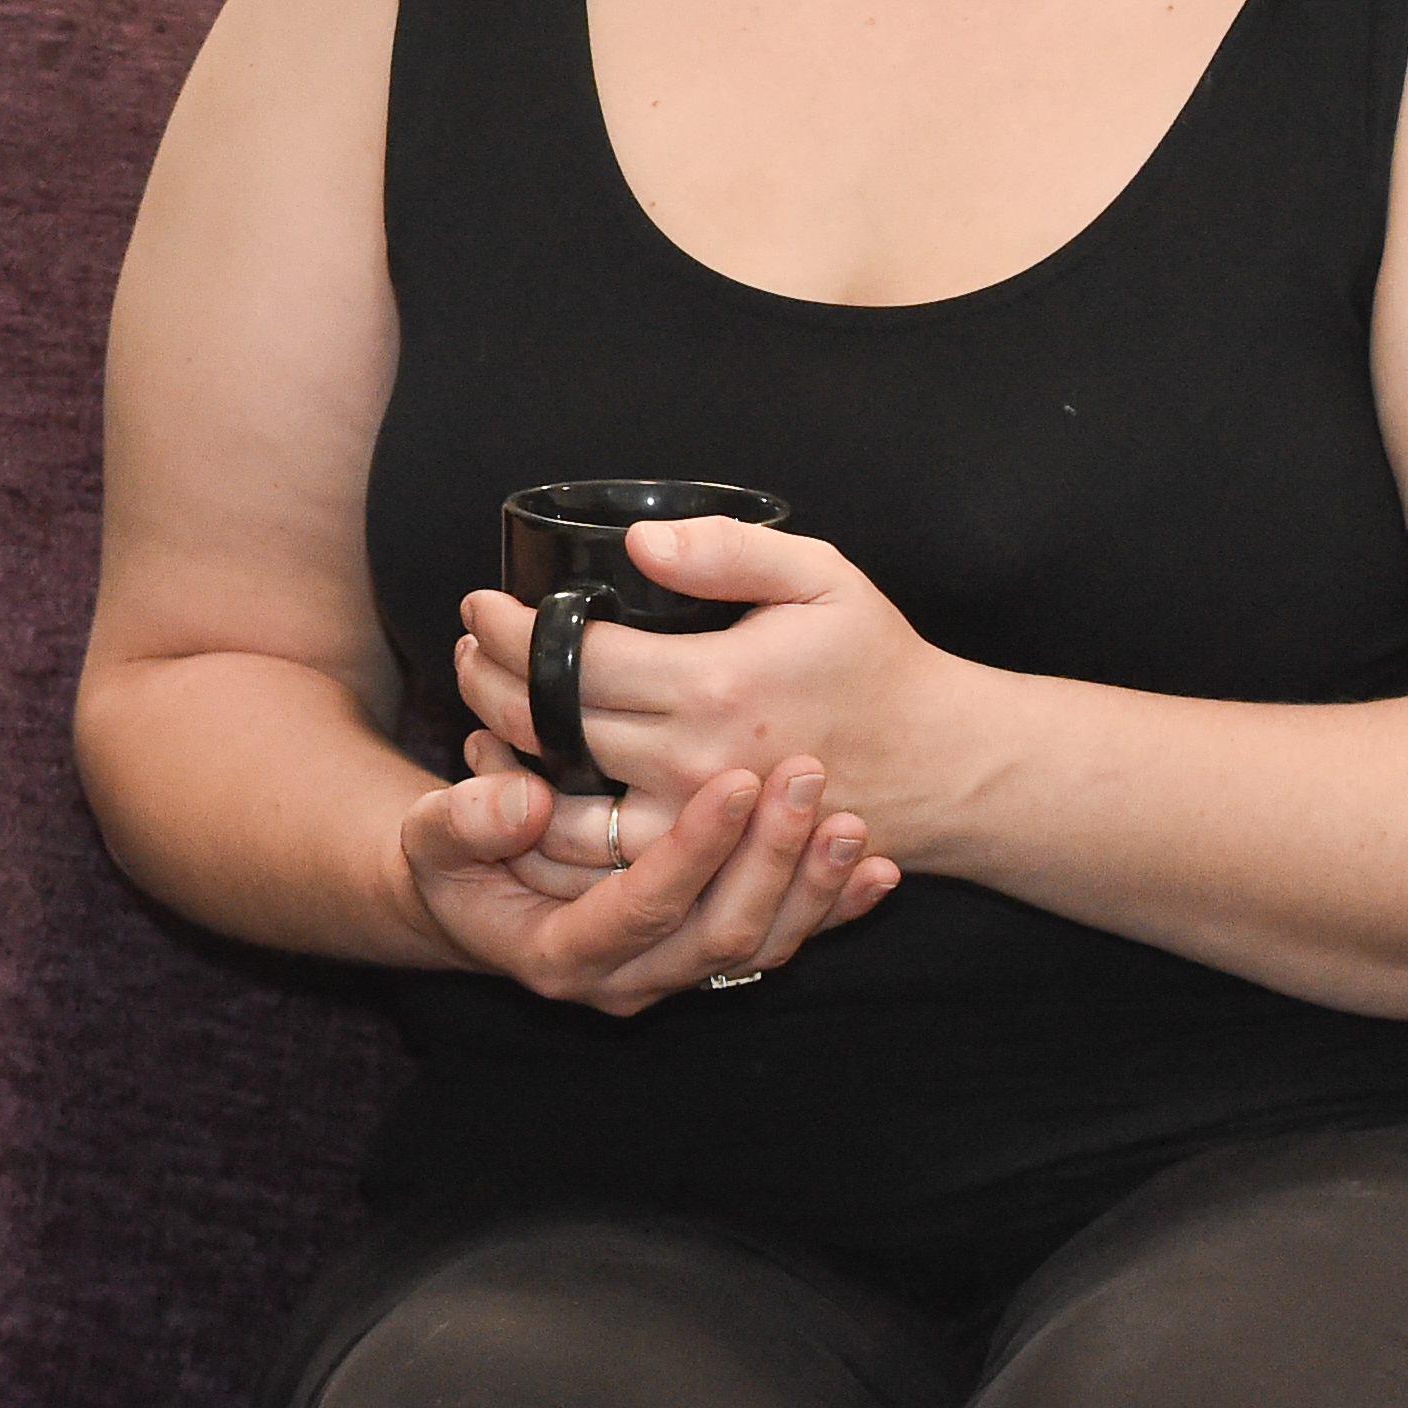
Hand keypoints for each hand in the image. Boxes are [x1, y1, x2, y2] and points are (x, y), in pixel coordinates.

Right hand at [399, 730, 893, 1013]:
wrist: (472, 900)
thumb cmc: (451, 858)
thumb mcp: (431, 837)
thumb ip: (464, 821)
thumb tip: (522, 800)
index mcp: (562, 956)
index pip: (644, 910)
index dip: (692, 851)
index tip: (733, 780)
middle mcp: (628, 980)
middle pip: (720, 935)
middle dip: (769, 858)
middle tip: (804, 777)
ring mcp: (674, 975)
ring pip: (762, 947)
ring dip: (811, 885)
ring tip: (851, 818)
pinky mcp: (707, 956)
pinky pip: (782, 942)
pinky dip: (832, 908)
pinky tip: (878, 869)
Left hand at [454, 519, 965, 837]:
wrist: (941, 765)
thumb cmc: (876, 663)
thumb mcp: (820, 577)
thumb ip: (727, 551)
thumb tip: (635, 544)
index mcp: (716, 685)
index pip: (574, 659)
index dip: (511, 630)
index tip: (480, 603)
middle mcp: (696, 763)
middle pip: (550, 729)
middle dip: (488, 684)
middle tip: (466, 649)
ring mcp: (697, 825)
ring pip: (560, 807)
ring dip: (502, 762)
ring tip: (475, 717)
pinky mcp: (705, 863)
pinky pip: (602, 861)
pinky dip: (545, 830)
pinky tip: (520, 788)